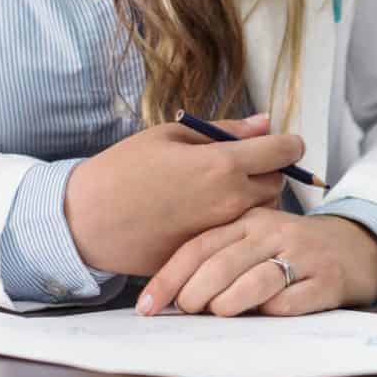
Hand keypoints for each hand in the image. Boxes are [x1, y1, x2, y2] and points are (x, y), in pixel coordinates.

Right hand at [65, 114, 303, 275]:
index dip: (289, 144)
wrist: (87, 219)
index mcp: (223, 165)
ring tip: (221, 190)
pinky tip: (204, 214)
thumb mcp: (171, 135)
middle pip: (277, 185)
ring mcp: (221, 233)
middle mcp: (230, 202)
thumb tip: (266, 122)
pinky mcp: (208, 254)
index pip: (282, 152)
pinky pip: (235, 237)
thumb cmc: (125, 168)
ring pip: (261, 213)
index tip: (285, 144)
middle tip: (245, 164)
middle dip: (270, 172)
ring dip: (254, 199)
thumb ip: (226, 130)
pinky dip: (231, 224)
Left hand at [138, 207, 376, 317]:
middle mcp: (273, 232)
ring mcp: (301, 255)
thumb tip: (172, 296)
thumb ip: (220, 256)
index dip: (169, 276)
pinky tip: (260, 317)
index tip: (147, 305)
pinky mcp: (326, 280)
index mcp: (247, 221)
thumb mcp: (254, 239)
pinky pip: (293, 299)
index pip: (199, 245)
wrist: (353, 248)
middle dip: (195, 290)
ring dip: (229, 301)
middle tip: (184, 310)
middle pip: (224, 261)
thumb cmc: (290, 249)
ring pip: (257, 279)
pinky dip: (271, 311)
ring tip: (215, 313)